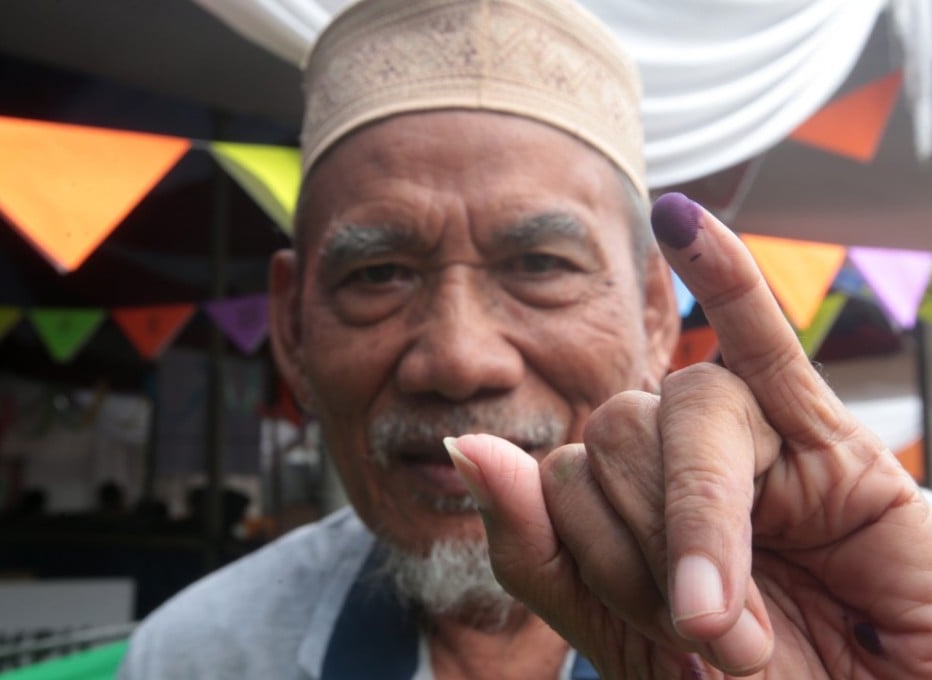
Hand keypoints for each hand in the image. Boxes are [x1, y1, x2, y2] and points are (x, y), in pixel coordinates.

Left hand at [446, 193, 931, 677]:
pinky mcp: (830, 439)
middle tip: (707, 635)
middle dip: (641, 544)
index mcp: (629, 509)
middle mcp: (680, 464)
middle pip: (611, 432)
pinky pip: (765, 338)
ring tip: (728, 620)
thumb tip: (460, 445)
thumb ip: (537, 547)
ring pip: (675, 411)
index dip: (594, 556)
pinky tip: (682, 219)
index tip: (665, 638)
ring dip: (689, 521)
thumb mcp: (619, 637)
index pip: (560, 477)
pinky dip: (724, 277)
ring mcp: (755, 442)